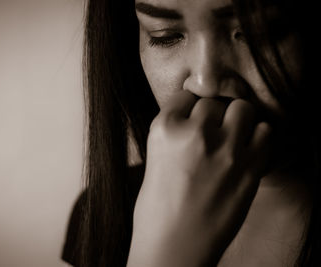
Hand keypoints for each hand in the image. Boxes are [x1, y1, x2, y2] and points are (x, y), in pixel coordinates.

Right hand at [127, 90, 271, 266]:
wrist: (174, 244)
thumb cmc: (157, 208)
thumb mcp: (154, 159)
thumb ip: (175, 134)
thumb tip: (196, 120)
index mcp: (165, 130)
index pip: (185, 96)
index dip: (190, 107)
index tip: (193, 117)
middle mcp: (196, 133)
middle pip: (214, 102)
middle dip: (213, 115)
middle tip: (212, 133)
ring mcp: (226, 149)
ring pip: (242, 109)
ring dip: (237, 120)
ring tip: (232, 138)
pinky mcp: (250, 167)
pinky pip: (264, 132)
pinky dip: (257, 137)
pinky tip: (246, 151)